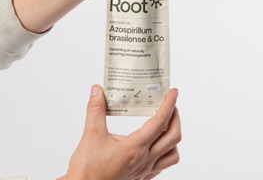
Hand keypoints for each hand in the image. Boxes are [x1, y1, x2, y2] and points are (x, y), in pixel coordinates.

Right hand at [60, 85, 180, 179]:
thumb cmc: (87, 169)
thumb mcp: (91, 135)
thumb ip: (95, 110)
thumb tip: (97, 90)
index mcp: (135, 147)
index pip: (160, 122)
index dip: (169, 105)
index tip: (173, 92)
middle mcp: (144, 160)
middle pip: (173, 137)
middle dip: (176, 117)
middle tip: (171, 104)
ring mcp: (144, 170)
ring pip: (172, 154)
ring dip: (173, 137)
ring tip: (166, 124)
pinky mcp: (140, 177)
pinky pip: (162, 165)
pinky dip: (166, 152)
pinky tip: (156, 144)